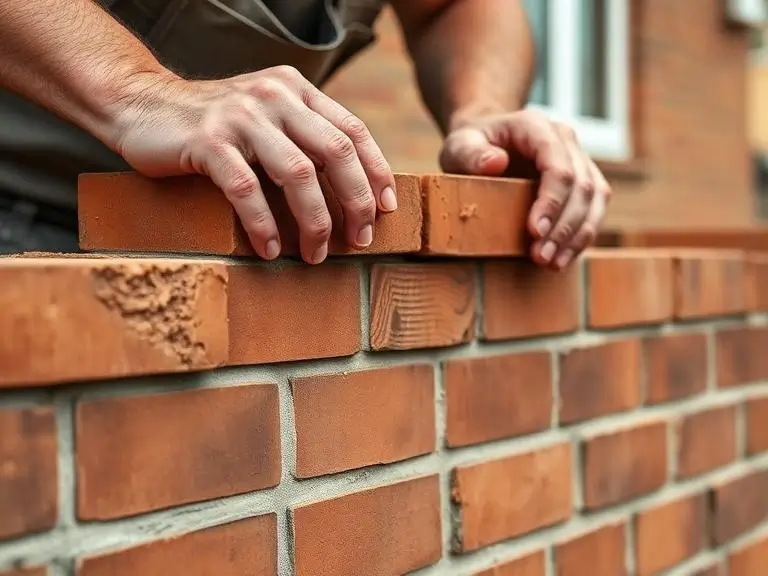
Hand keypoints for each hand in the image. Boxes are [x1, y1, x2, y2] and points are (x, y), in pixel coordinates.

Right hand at [107, 66, 396, 263]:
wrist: (140, 104)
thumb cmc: (211, 124)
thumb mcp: (264, 115)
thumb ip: (301, 135)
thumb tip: (349, 187)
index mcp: (295, 90)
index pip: (352, 130)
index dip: (376, 171)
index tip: (387, 209)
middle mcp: (274, 98)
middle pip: (336, 152)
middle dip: (355, 201)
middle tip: (360, 238)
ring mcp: (241, 117)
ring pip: (298, 174)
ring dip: (315, 221)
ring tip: (316, 253)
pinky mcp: (207, 141)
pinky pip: (247, 190)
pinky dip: (263, 225)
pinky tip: (268, 250)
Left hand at [439, 109, 611, 269]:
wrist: (483, 142)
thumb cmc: (470, 145)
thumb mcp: (459, 146)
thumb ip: (470, 153)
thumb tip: (495, 163)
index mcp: (536, 127)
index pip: (557, 165)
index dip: (552, 200)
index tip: (534, 231)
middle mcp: (565, 140)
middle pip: (581, 185)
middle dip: (563, 227)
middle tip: (540, 257)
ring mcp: (578, 159)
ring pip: (595, 199)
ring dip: (576, 236)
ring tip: (552, 263)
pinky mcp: (583, 181)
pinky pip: (593, 210)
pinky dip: (581, 237)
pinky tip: (562, 259)